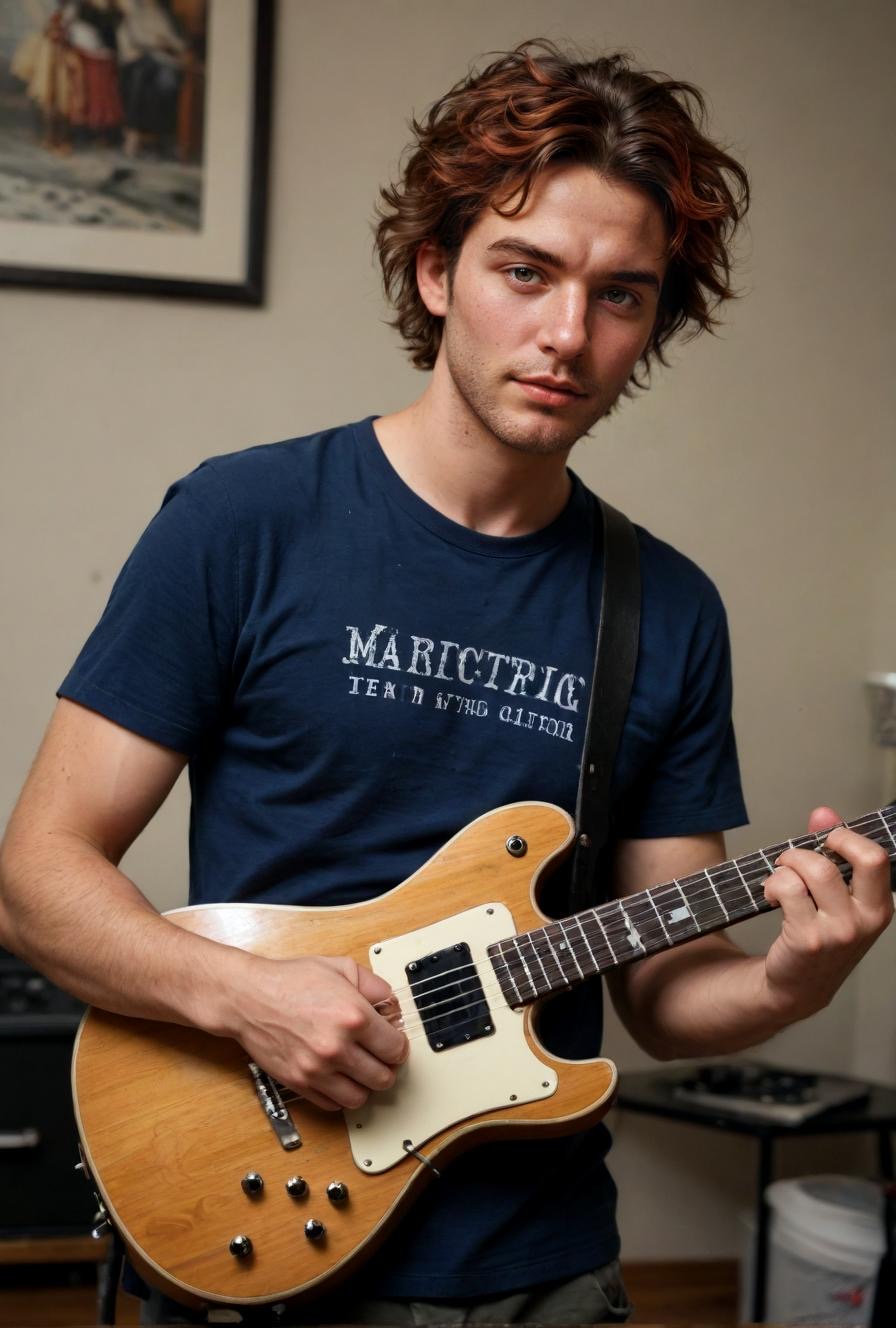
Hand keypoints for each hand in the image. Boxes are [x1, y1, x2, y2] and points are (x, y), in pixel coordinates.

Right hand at [230, 954, 408, 1111]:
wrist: (248, 997)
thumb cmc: (290, 981)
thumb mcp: (341, 968)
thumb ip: (375, 987)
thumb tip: (393, 1008)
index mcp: (354, 1017)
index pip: (396, 1049)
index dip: (398, 1046)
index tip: (394, 1043)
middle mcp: (337, 1047)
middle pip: (383, 1078)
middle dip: (386, 1067)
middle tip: (379, 1057)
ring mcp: (317, 1069)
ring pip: (360, 1097)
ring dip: (365, 1085)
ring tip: (360, 1069)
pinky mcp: (300, 1083)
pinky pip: (333, 1105)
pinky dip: (340, 1095)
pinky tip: (338, 1076)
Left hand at [762, 806, 892, 1020]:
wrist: (799, 986)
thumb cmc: (819, 932)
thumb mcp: (836, 896)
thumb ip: (832, 851)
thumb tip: (823, 812)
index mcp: (879, 906)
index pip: (877, 856)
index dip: (847, 837)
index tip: (826, 839)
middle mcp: (865, 920)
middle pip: (861, 858)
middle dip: (825, 843)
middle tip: (801, 855)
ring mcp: (839, 932)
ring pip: (816, 868)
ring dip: (788, 863)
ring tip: (780, 877)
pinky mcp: (809, 939)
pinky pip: (788, 888)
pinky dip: (773, 883)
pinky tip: (772, 897)